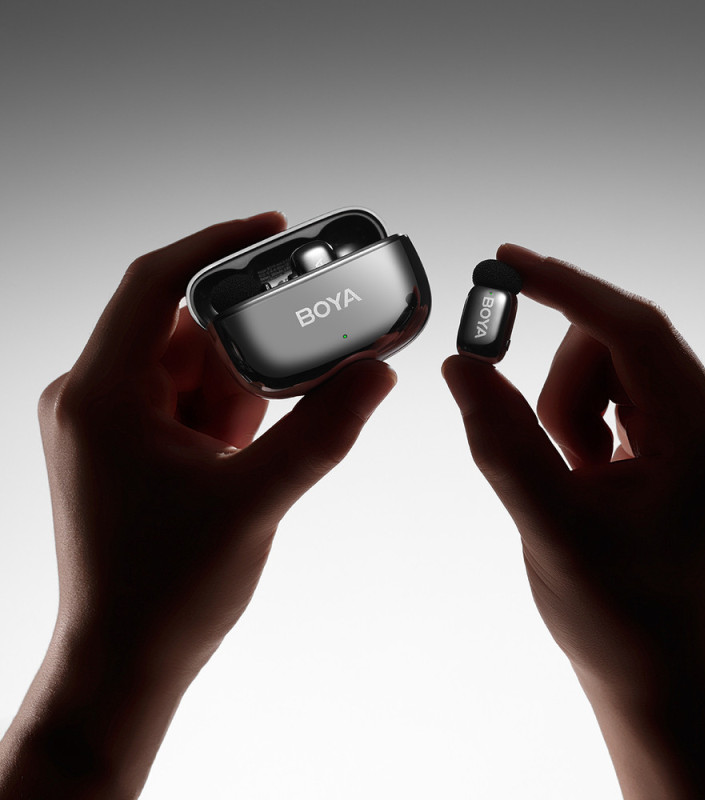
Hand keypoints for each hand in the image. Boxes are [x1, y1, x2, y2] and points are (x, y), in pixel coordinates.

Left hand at [0, 213, 395, 797]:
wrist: (124, 663)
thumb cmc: (164, 591)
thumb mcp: (256, 500)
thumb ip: (324, 430)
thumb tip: (379, 372)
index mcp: (102, 396)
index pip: (157, 284)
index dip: (217, 245)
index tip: (274, 226)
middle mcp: (96, 398)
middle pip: (187, 332)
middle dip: (250, 350)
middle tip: (303, 366)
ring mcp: (111, 424)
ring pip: (194, 370)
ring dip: (243, 393)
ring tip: (256, 446)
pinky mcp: (130, 447)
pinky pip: (189, 403)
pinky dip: (229, 415)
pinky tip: (247, 451)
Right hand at [443, 244, 704, 798]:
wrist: (658, 664)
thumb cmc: (615, 612)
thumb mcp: (548, 527)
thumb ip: (500, 440)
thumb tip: (460, 362)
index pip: (635, 328)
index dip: (565, 287)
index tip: (503, 262)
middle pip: (613, 342)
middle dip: (562, 388)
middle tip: (549, 453)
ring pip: (608, 361)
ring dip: (568, 409)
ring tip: (576, 477)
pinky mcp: (687, 430)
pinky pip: (617, 385)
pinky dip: (583, 418)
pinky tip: (593, 473)